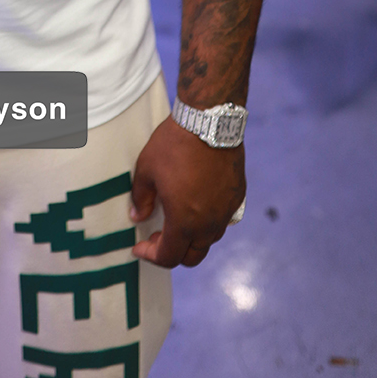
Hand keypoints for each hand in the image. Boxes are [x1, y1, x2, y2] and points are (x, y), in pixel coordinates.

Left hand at [130, 117, 244, 267]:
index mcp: (185, 222)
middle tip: (157, 237)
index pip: (169, 256)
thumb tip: (138, 217)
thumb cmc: (175, 145)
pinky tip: (196, 203)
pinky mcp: (237, 197)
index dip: (151, 256)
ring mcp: (226, 211)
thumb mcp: (147, 170)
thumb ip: (141, 199)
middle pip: (192, 256)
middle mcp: (209, 224)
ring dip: (191, 237)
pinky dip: (208, 220)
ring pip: (209, 238)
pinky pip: (222, 219)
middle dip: (173, 252)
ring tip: (176, 219)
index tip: (140, 247)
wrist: (210, 121)